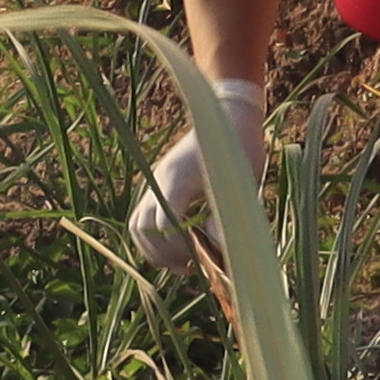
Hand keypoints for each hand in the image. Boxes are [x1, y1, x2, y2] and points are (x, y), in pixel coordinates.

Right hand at [123, 78, 268, 264]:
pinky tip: (180, 245)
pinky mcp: (158, 185)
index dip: (181, 249)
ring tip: (183, 260)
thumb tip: (220, 254)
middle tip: (193, 265)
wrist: (225, 114)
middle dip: (165, 255)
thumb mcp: (242, 185)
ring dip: (155, 249)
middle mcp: (160, 180)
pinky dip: (154, 238)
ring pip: (137, 226)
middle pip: (143, 230)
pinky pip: (142, 218)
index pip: (164, 225)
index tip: (205, 258)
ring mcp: (155, 182)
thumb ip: (228, 219)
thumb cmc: (240, 147)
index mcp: (179, 178)